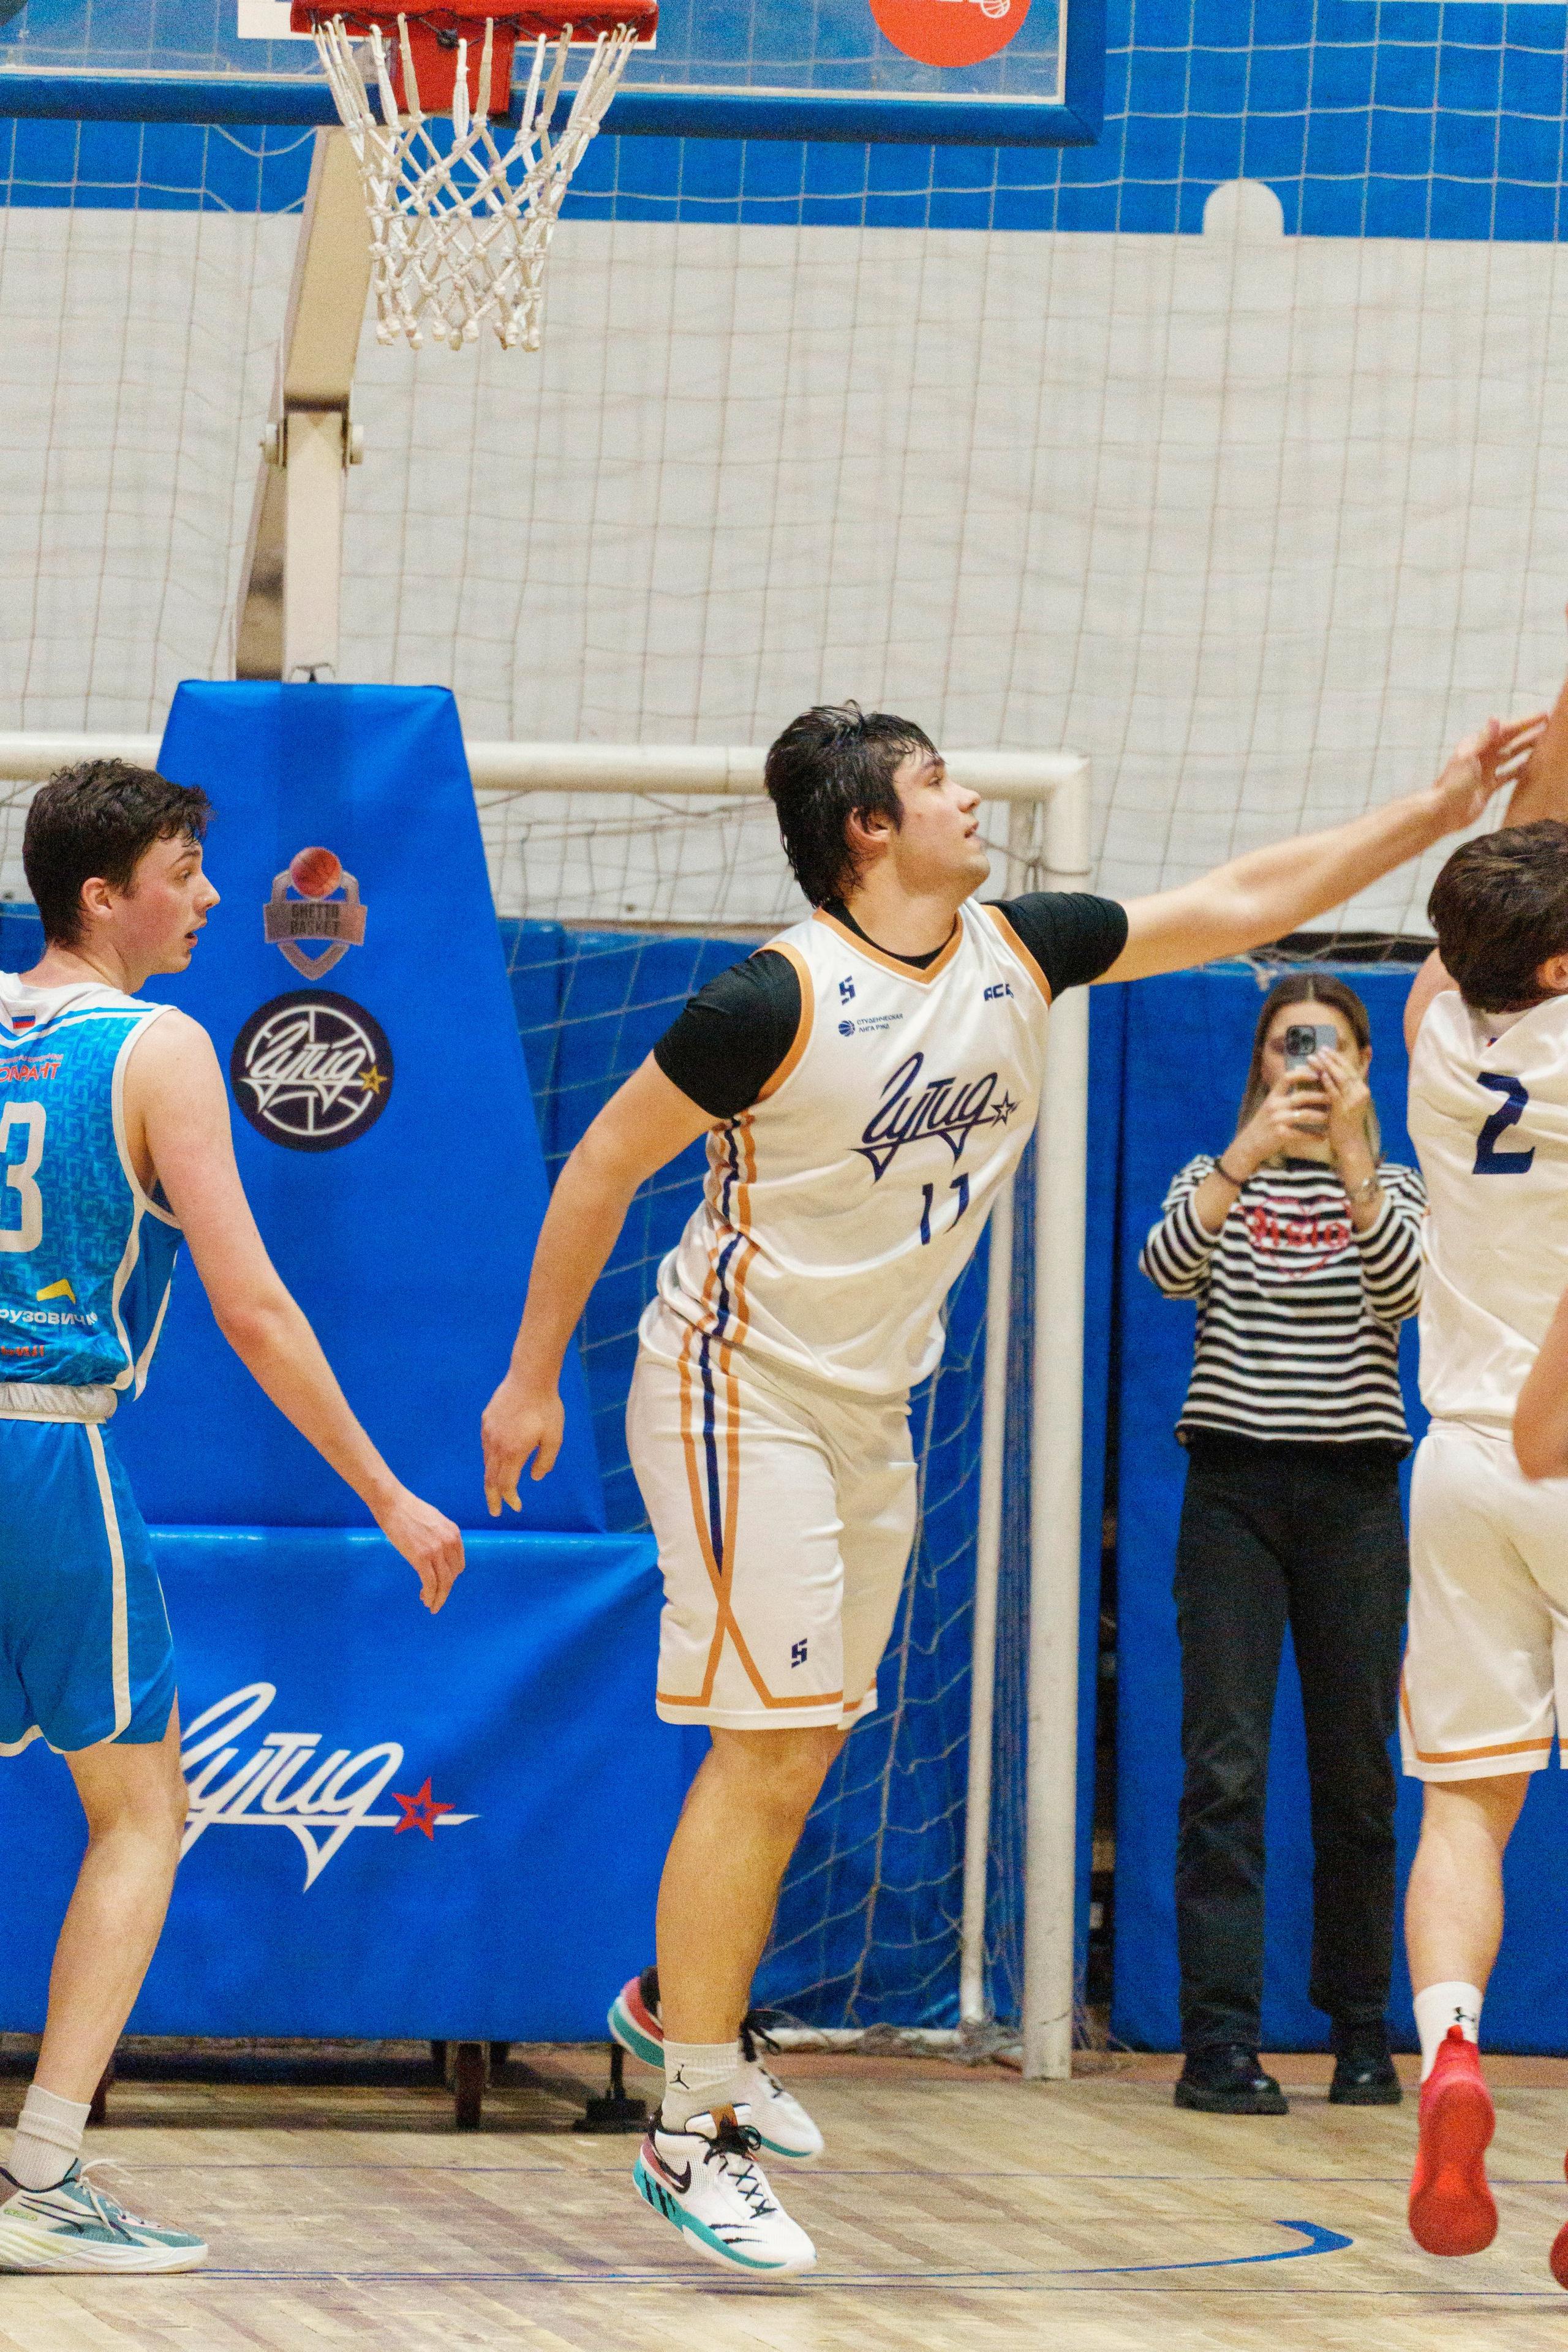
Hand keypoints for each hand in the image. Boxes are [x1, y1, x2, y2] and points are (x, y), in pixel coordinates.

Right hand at [372, 1486, 464, 1614]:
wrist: (393, 1503)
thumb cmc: (408, 1511)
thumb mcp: (434, 1522)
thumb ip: (440, 1538)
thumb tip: (438, 1555)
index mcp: (454, 1534)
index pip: (458, 1563)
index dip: (450, 1577)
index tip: (441, 1584)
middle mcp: (450, 1543)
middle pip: (452, 1575)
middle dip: (445, 1590)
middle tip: (435, 1599)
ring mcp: (436, 1551)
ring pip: (444, 1583)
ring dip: (439, 1597)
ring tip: (431, 1605)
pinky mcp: (421, 1558)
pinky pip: (430, 1583)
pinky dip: (430, 1595)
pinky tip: (425, 1600)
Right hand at [482, 1370, 564, 1514]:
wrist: (529, 1378)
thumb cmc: (546, 1408)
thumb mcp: (554, 1438)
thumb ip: (545, 1461)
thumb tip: (535, 1478)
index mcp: (513, 1452)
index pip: (506, 1484)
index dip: (510, 1498)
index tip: (516, 1507)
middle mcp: (496, 1445)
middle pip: (490, 1478)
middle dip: (493, 1497)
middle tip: (495, 1511)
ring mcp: (488, 1432)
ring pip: (486, 1462)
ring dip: (491, 1479)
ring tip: (496, 1489)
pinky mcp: (486, 1421)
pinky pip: (486, 1446)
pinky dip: (490, 1460)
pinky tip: (497, 1460)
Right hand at [1228, 1072, 1328, 1174]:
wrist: (1249, 1144)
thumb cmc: (1263, 1125)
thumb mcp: (1270, 1107)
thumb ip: (1284, 1097)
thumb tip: (1303, 1085)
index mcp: (1273, 1096)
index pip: (1287, 1077)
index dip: (1303, 1073)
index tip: (1318, 1074)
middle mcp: (1274, 1105)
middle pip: (1301, 1096)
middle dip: (1320, 1096)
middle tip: (1334, 1097)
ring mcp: (1277, 1120)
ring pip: (1305, 1115)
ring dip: (1321, 1116)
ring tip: (1331, 1118)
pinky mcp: (1280, 1134)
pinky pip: (1302, 1134)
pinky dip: (1314, 1136)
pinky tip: (1323, 1137)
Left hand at [1428, 712, 1547, 831]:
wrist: (1443, 812)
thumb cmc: (1452, 784)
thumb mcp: (1468, 758)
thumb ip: (1483, 739)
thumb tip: (1496, 719)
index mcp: (1476, 745)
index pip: (1505, 730)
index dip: (1524, 722)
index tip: (1542, 716)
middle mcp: (1482, 756)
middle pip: (1510, 741)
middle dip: (1529, 734)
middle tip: (1549, 727)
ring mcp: (1486, 772)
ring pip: (1511, 757)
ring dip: (1526, 750)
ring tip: (1545, 744)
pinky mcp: (1489, 787)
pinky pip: (1508, 775)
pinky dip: (1519, 770)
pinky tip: (1531, 766)